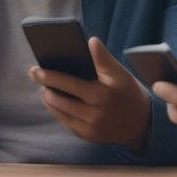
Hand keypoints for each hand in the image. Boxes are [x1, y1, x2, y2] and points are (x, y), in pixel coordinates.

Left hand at [29, 37, 151, 152]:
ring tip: (45, 88)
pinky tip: (55, 102)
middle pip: (59, 100)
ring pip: (59, 112)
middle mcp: (93, 113)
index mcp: (100, 94)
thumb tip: (91, 41)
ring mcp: (89, 127)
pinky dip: (57, 111)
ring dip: (49, 99)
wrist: (142, 123)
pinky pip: (66, 122)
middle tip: (35, 75)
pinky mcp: (87, 135)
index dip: (49, 76)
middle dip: (44, 87)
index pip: (68, 84)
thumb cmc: (129, 93)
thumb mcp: (120, 73)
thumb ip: (103, 58)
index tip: (36, 69)